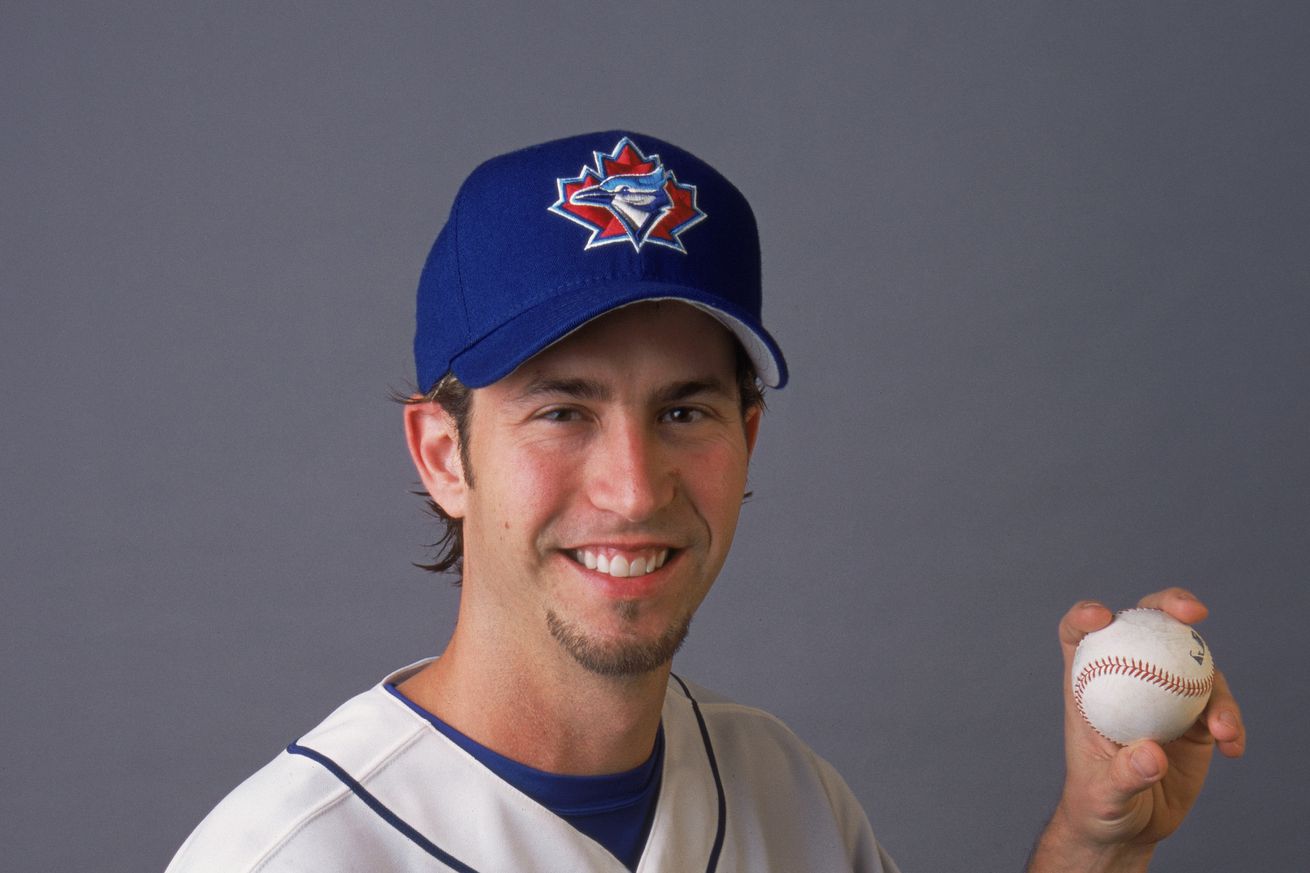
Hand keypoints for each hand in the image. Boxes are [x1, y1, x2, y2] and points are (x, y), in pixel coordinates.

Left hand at [1028, 588, 1245, 871]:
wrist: (1131, 826)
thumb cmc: (1099, 804)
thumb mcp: (1105, 794)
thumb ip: (1125, 775)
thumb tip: (1153, 754)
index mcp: (1088, 685)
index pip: (1078, 636)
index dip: (1085, 615)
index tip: (1102, 617)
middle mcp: (1127, 678)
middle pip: (1145, 626)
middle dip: (1169, 604)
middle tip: (1193, 611)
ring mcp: (1164, 694)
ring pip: (1194, 664)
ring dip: (1215, 687)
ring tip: (1222, 728)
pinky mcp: (1195, 718)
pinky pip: (1219, 706)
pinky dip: (1230, 722)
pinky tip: (1232, 747)